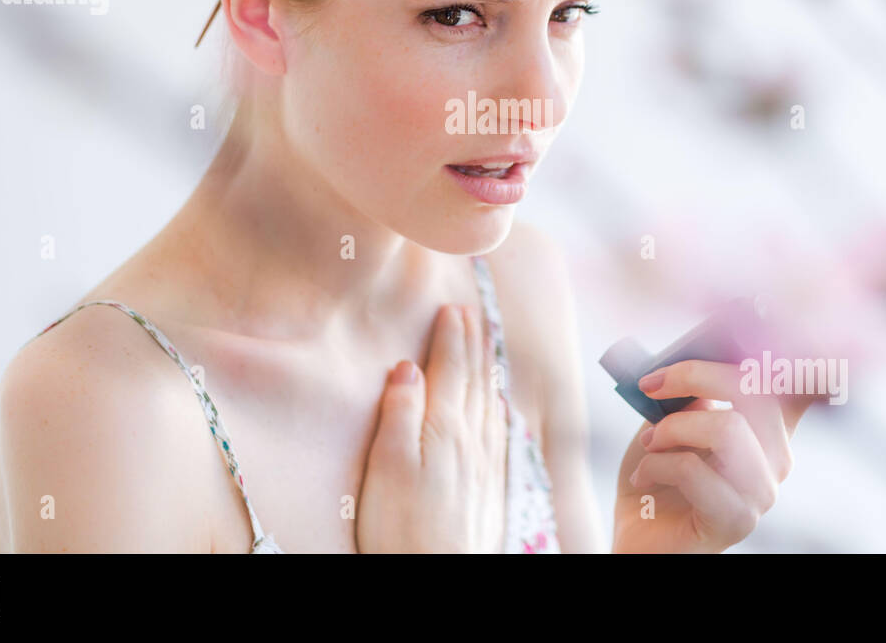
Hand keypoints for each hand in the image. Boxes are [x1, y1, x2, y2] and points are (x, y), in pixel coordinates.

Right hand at [356, 304, 507, 552]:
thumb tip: (407, 367)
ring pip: (489, 400)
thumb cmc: (400, 528)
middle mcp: (471, 440)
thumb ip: (399, 413)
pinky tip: (499, 403)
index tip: (451, 308)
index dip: (451, 337)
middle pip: (474, 379)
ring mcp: (485, 463)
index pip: (449, 370)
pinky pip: (498, 429)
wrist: (438, 577)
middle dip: (473, 343)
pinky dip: (498, 405)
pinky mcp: (490, 485)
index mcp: (443, 428)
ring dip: (487, 367)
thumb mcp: (386, 466)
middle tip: (472, 313)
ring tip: (486, 343)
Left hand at [611, 360, 815, 552]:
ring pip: (727, 430)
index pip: (802, 383)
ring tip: (650, 441)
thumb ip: (692, 389)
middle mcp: (777, 458)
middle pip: (755, 390)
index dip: (802, 349)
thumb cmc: (657, 471)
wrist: (638, 535)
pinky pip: (696, 471)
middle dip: (695, 374)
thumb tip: (692, 356)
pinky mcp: (736, 522)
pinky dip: (658, 463)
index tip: (775, 309)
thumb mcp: (671, 418)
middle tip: (651, 383)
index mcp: (768, 426)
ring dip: (673, 428)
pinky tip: (644, 475)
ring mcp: (762, 493)